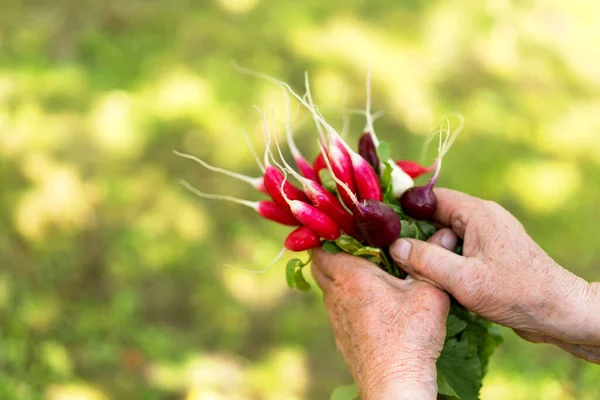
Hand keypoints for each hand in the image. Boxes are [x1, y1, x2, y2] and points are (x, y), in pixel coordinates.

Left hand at [311, 247, 448, 399]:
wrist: (395, 383)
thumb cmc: (410, 336)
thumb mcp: (429, 292)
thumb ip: (433, 259)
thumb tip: (447, 232)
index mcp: (351, 277)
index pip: (320, 247)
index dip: (325, 234)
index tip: (341, 225)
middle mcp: (336, 295)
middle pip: (319, 266)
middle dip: (330, 252)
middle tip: (354, 244)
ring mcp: (336, 318)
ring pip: (328, 288)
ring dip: (339, 276)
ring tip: (365, 269)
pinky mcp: (342, 336)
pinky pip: (337, 308)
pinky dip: (346, 298)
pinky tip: (370, 300)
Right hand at [389, 188, 599, 362]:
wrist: (560, 312)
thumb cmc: (516, 293)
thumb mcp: (464, 279)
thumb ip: (426, 260)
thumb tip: (394, 246)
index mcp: (477, 213)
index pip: (431, 198)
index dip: (405, 208)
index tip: (381, 224)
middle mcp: (483, 218)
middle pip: (436, 217)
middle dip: (415, 234)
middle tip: (391, 252)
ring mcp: (488, 237)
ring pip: (445, 236)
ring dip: (429, 251)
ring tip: (409, 268)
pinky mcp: (491, 254)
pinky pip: (458, 250)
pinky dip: (443, 261)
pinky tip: (432, 279)